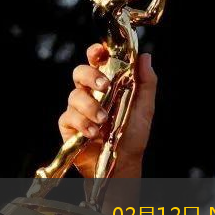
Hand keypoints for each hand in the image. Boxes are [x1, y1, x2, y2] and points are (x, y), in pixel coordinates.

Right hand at [58, 44, 157, 176]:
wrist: (123, 163)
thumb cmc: (133, 136)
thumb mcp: (144, 109)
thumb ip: (146, 83)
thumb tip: (145, 57)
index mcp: (107, 85)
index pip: (97, 62)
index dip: (96, 52)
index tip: (100, 51)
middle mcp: (91, 94)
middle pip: (80, 73)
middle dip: (91, 76)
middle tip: (105, 86)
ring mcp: (78, 109)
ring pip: (74, 95)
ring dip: (90, 106)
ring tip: (103, 120)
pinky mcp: (69, 125)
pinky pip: (69, 117)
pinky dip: (82, 123)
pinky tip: (93, 133)